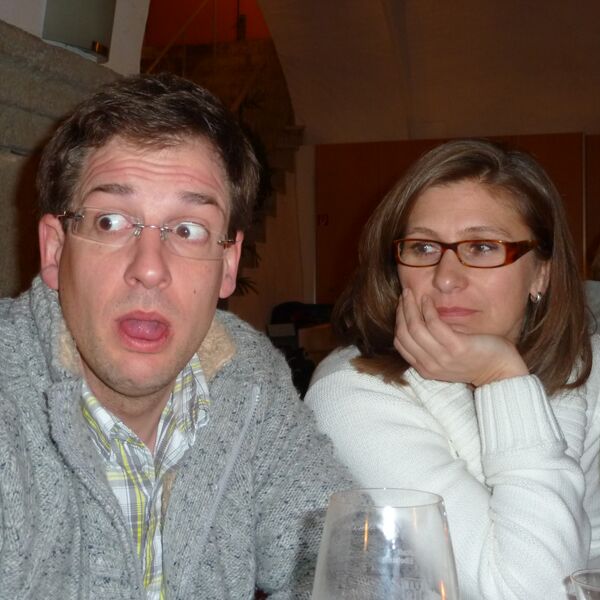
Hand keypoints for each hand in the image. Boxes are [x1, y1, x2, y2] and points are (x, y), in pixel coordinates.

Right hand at [394, 288, 528, 386]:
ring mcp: (442, 357)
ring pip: (415, 327)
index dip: (398, 321)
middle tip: (404, 295)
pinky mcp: (456, 347)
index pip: (400, 342)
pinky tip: (427, 299)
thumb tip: (417, 321)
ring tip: (411, 293)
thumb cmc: (475, 360)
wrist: (500, 371)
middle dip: (401, 311)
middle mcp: (430, 365)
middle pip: (404, 333)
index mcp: (424, 368)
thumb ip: (431, 345)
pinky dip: (427, 309)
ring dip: (410, 307)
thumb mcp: (446, 357)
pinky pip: (434, 324)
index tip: (401, 306)